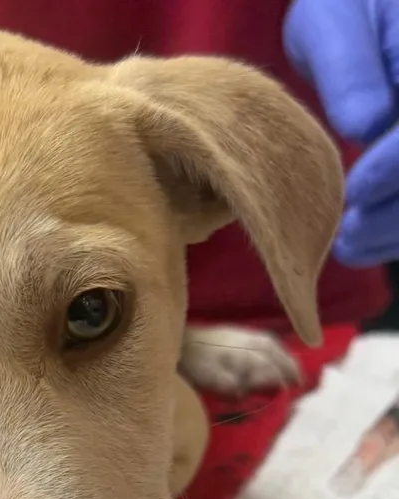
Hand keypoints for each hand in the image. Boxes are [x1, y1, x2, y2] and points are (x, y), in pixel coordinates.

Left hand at [284, 0, 398, 266]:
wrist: (364, 18)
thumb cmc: (344, 11)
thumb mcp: (333, 20)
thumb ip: (348, 65)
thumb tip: (365, 124)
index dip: (398, 163)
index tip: (355, 191)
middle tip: (346, 239)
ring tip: (347, 248)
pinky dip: (398, 231)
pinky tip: (361, 245)